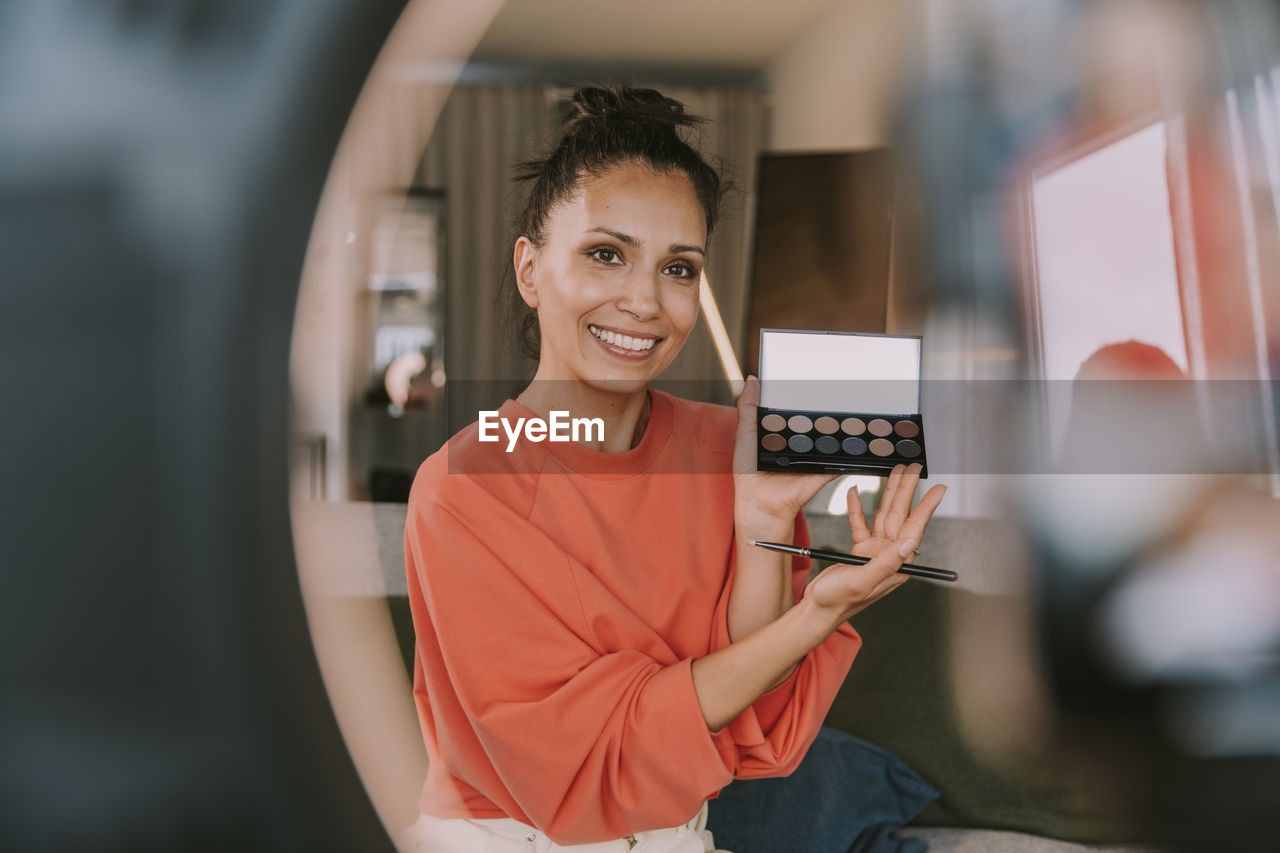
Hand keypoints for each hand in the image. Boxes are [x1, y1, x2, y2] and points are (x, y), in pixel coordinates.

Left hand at [732, 376, 834, 531]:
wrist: (761, 503)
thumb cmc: (748, 473)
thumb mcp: (745, 435)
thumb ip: (748, 408)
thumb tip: (751, 379)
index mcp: (784, 432)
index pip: (797, 409)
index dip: (803, 393)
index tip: (811, 374)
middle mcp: (802, 442)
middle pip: (817, 419)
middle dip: (825, 404)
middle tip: (836, 383)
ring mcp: (815, 455)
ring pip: (832, 435)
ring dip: (840, 424)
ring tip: (849, 403)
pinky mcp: (825, 469)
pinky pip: (842, 457)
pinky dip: (849, 448)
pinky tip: (856, 433)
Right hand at [808, 463, 946, 620]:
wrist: (819, 608)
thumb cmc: (839, 601)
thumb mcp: (863, 581)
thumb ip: (886, 563)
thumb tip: (908, 543)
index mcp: (896, 564)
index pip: (914, 529)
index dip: (927, 507)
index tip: (939, 489)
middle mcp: (890, 555)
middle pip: (901, 516)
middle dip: (908, 490)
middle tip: (914, 468)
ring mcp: (876, 550)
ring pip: (885, 515)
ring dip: (889, 493)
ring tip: (895, 472)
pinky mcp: (861, 549)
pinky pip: (861, 523)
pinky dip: (857, 508)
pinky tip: (855, 493)